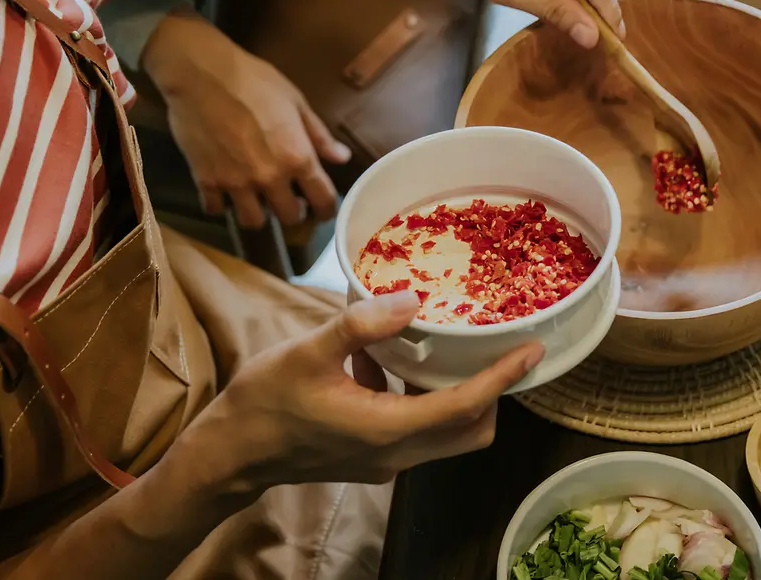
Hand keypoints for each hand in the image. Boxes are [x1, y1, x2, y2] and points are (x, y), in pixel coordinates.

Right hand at [141, 9, 347, 226]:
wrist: (202, 74)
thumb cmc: (254, 80)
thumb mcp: (295, 102)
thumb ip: (318, 135)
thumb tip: (341, 157)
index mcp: (297, 158)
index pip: (322, 200)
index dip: (327, 209)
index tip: (323, 209)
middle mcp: (269, 178)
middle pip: (289, 218)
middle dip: (293, 213)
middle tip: (289, 201)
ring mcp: (236, 183)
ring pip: (253, 222)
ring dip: (258, 214)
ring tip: (257, 200)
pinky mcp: (206, 180)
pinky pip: (216, 209)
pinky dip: (221, 205)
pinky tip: (224, 192)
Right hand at [196, 292, 543, 487]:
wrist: (229, 453)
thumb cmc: (263, 403)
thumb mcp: (307, 351)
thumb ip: (361, 325)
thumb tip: (409, 299)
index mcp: (386, 429)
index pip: (464, 407)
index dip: (502, 379)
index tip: (531, 352)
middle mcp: (395, 454)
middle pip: (470, 431)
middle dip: (492, 392)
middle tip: (497, 348)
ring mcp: (384, 460)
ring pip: (447, 434)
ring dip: (457, 395)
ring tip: (449, 347)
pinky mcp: (372, 456)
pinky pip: (418, 430)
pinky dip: (422, 399)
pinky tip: (387, 361)